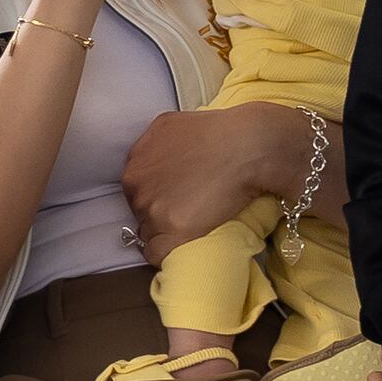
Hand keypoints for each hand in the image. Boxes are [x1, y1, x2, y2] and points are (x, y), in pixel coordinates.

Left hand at [122, 104, 312, 263]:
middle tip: (189, 209)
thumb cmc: (218, 131)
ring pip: (148, 232)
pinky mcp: (172, 231)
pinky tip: (185, 245)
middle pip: (140, 211)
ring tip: (195, 223)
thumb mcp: (170, 126)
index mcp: (134, 162)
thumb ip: (155, 146)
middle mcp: (136, 185)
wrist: (246, 147)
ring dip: (167, 231)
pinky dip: (168, 253)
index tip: (175, 198)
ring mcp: (152, 209)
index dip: (157, 195)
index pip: (136, 190)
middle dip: (160, 212)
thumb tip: (160, 161)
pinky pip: (156, 254)